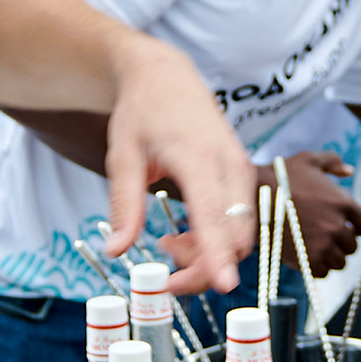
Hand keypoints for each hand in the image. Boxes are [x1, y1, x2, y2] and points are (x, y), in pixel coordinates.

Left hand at [101, 33, 256, 294]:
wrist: (167, 76)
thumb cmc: (142, 112)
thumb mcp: (122, 156)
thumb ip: (123, 205)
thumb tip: (116, 251)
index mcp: (198, 156)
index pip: (214, 214)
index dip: (219, 253)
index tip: (224, 285)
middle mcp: (230, 164)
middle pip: (235, 235)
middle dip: (206, 266)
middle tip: (165, 269)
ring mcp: (242, 169)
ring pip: (241, 233)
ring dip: (209, 254)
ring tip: (169, 242)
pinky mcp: (244, 175)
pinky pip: (239, 221)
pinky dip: (216, 238)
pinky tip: (186, 231)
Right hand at [272, 150, 360, 274]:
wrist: (253, 196)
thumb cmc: (281, 176)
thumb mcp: (309, 160)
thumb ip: (333, 162)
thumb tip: (350, 170)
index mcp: (343, 203)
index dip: (356, 226)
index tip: (346, 226)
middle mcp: (337, 226)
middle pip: (352, 246)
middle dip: (342, 242)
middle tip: (326, 237)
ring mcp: (323, 245)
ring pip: (340, 262)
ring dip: (331, 257)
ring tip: (317, 248)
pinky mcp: (307, 260)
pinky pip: (323, 272)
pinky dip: (317, 267)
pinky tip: (307, 256)